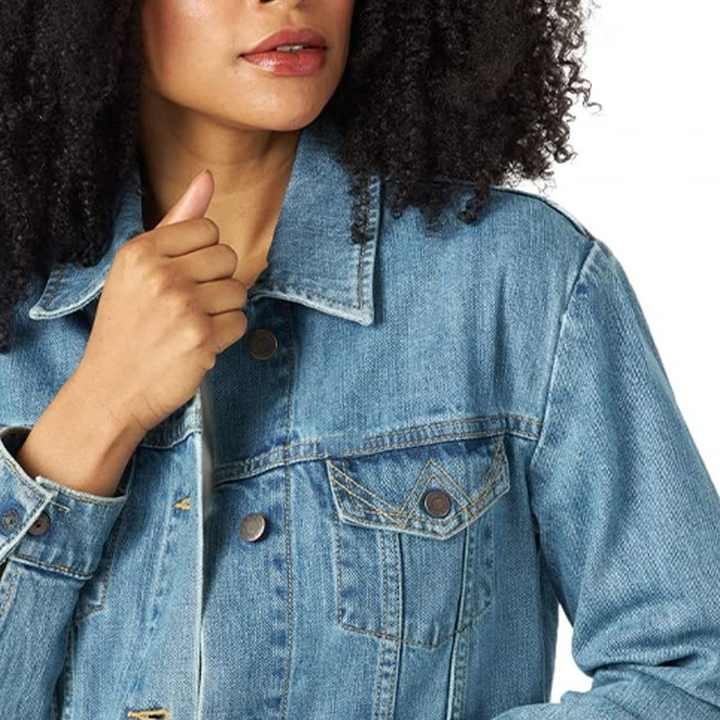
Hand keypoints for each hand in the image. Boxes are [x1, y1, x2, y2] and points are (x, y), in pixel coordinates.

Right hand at [73, 169, 247, 437]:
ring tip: (191, 324)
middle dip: (216, 281)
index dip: (202, 255)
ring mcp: (183, 308)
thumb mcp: (137, 268)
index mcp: (141, 251)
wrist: (111, 388)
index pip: (208, 229)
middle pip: (228, 257)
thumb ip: (176, 222)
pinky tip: (198, 343)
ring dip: (223, 310)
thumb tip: (207, 178)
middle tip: (187, 305)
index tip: (180, 277)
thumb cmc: (127, 325)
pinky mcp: (202, 339)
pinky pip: (241, 322)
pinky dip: (226, 335)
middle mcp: (161, 275)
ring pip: (239, 291)